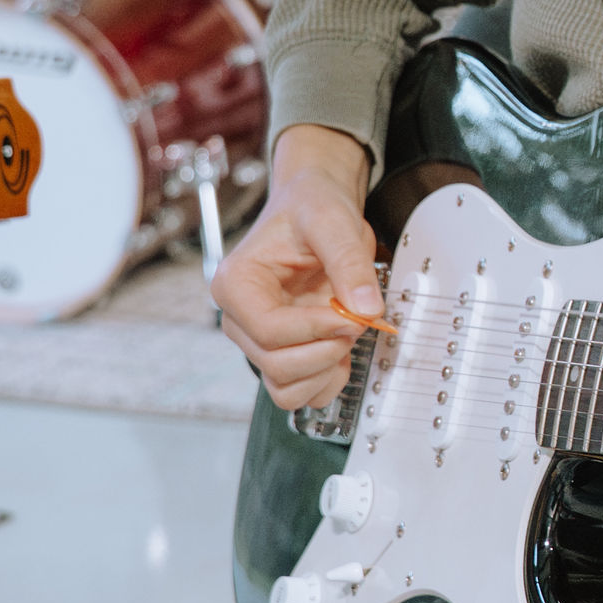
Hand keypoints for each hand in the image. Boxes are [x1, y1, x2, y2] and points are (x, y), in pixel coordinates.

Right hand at [217, 124, 380, 410]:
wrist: (315, 209)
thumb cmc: (312, 209)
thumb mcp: (333, 222)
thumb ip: (349, 262)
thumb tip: (366, 309)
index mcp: (235, 283)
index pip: (269, 330)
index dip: (316, 330)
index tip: (353, 315)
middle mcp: (239, 318)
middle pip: (275, 364)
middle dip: (325, 350)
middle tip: (356, 320)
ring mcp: (259, 341)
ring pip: (284, 388)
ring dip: (325, 371)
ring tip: (347, 335)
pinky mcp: (281, 353)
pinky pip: (297, 393)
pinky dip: (325, 382)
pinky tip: (341, 352)